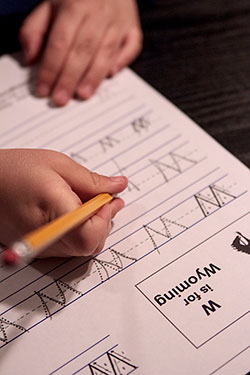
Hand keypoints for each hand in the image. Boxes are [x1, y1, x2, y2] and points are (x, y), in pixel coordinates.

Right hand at [0, 149, 126, 256]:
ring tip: (89, 201)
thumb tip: (119, 186)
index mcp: (52, 211)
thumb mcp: (58, 164)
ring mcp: (39, 246)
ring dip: (93, 226)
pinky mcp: (36, 248)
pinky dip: (79, 231)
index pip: (90, 235)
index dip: (106, 218)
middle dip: (104, 222)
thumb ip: (92, 180)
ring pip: (80, 248)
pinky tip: (74, 211)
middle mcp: (45, 236)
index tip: (110, 199)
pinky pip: (67, 247)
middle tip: (106, 198)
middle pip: (89, 245)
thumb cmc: (14, 169)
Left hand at [19, 0, 141, 105]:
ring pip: (106, 52)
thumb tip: (31, 59)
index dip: (51, 68)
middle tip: (61, 99)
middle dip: (70, 77)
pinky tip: (111, 74)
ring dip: (94, 76)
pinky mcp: (132, 25)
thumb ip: (34, 29)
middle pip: (83, 50)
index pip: (60, 42)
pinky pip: (132, 46)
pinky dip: (122, 61)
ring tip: (83, 95)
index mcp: (74, 4)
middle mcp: (98, 12)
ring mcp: (118, 19)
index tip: (44, 89)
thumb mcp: (49, 4)